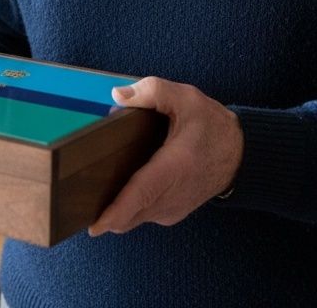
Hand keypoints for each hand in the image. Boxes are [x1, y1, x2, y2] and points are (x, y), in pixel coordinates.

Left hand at [88, 76, 242, 236]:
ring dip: (113, 208)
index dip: (117, 211)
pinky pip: (139, 216)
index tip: (95, 224)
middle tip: (77, 193)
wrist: (239, 154)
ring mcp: (171, 209)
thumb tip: (118, 96)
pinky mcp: (168, 214)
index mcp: (176, 166)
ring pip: (132, 218)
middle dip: (103, 207)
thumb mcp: (185, 98)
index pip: (142, 194)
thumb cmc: (211, 125)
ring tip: (95, 185)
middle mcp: (173, 195)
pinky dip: (126, 207)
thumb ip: (152, 91)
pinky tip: (117, 187)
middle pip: (129, 212)